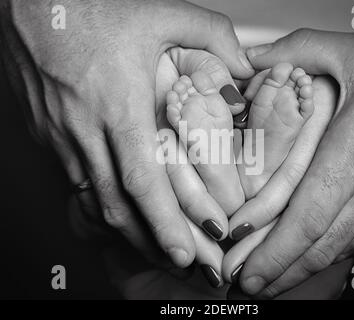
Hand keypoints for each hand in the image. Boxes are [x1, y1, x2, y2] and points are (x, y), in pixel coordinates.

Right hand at [0, 0, 253, 267]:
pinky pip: (75, 179)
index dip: (164, 223)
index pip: (142, 180)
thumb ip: (211, 35)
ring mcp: (60, 134)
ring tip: (154, 246)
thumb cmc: (90, 5)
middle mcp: (85, 128)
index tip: (184, 253)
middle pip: (116, 205)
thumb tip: (243, 66)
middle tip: (179, 264)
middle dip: (148, 242)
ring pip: (93, 199)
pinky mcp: (45, 132)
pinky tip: (119, 208)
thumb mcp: (161, 12)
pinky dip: (100, 201)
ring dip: (125, 228)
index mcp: (118, 104)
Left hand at [234, 29, 353, 297]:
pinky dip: (326, 255)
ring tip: (266, 282)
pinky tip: (304, 261)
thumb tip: (251, 58)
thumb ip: (299, 50)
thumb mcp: (353, 52)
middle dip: (279, 271)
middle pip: (320, 244)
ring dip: (300, 270)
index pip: (309, 215)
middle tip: (245, 285)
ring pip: (339, 249)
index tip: (247, 271)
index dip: (275, 251)